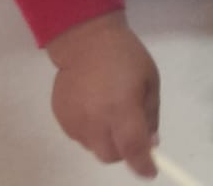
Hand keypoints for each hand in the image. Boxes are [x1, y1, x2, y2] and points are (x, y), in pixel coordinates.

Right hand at [48, 12, 160, 177]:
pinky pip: (80, 137)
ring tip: (110, 111)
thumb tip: (151, 143)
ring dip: (107, 140)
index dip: (142, 165)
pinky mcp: (62, 120)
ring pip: (94, 148)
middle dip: (124, 151)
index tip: (150, 172)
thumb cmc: (126, 56)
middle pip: (110, 156)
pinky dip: (91, 131)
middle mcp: (96, 121)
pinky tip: (94, 107)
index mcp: (122, 108)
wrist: (87, 41)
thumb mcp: (150, 79)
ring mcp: (76, 122)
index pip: (132, 148)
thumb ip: (151, 114)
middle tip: (131, 133)